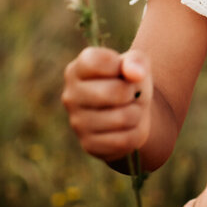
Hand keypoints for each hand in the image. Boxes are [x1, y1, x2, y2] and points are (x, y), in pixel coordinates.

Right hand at [61, 46, 151, 164]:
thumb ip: (136, 61)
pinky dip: (135, 133)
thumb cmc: (129, 81)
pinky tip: (127, 127)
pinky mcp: (89, 145)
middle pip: (113, 92)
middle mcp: (71, 95)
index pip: (96, 62)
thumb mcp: (136, 63)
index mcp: (77, 69)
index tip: (121, 70)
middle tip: (130, 93)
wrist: (131, 112)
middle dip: (131, 92)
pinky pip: (124, 140)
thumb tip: (135, 74)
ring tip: (130, 109)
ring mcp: (77, 122)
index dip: (118, 65)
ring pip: (122, 118)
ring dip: (136, 113)